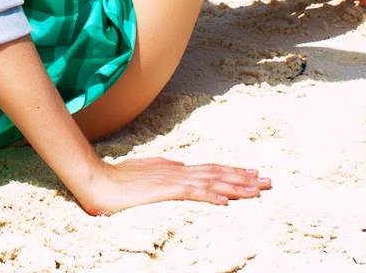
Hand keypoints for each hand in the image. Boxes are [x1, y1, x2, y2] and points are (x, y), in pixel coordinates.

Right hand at [73, 155, 270, 214]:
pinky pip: (191, 193)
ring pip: (210, 181)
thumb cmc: (117, 180)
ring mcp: (171, 180)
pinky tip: (225, 201)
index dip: (232, 172)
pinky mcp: (164, 190)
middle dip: (243, 178)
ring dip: (235, 186)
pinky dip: (210, 195)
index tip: (252, 175)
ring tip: (256, 190)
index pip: (210, 170)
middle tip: (268, 182)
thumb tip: (180, 165)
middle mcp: (178, 171)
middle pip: (216, 173)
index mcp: (174, 169)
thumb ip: (163, 169)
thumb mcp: (145, 173)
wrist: (98, 182)